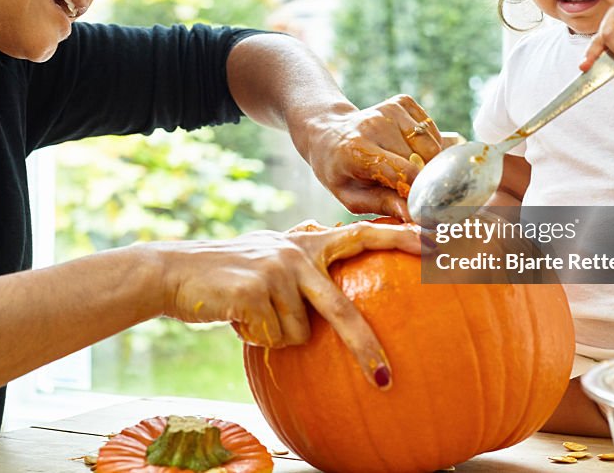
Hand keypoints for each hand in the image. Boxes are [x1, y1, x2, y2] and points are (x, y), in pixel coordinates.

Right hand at [149, 219, 421, 387]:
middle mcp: (298, 252)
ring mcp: (277, 270)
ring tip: (253, 313)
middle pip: (343, 309)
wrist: (175, 272)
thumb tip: (332, 258)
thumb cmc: (230, 274)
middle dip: (364, 347)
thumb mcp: (273, 259)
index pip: (363, 235)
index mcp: (309, 242)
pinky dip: (259, 337)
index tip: (438, 245)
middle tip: (384, 379)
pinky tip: (239, 317)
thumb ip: (306, 261)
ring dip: (277, 334)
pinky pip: (274, 338)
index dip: (402, 238)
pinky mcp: (254, 291)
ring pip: (301, 333)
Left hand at [296, 95, 442, 219]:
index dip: (416, 191)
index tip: (420, 204)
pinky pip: (431, 130)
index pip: (402, 173)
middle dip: (422, 178)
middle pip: (420, 160)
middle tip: (409, 187)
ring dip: (427, 161)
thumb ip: (382, 204)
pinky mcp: (402, 101)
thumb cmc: (340, 170)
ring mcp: (390, 109)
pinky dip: (428, 144)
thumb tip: (412, 214)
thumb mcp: (351, 196)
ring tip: (407, 167)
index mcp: (356, 150)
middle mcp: (374, 124)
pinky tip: (409, 150)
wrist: (329, 133)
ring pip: (431, 145)